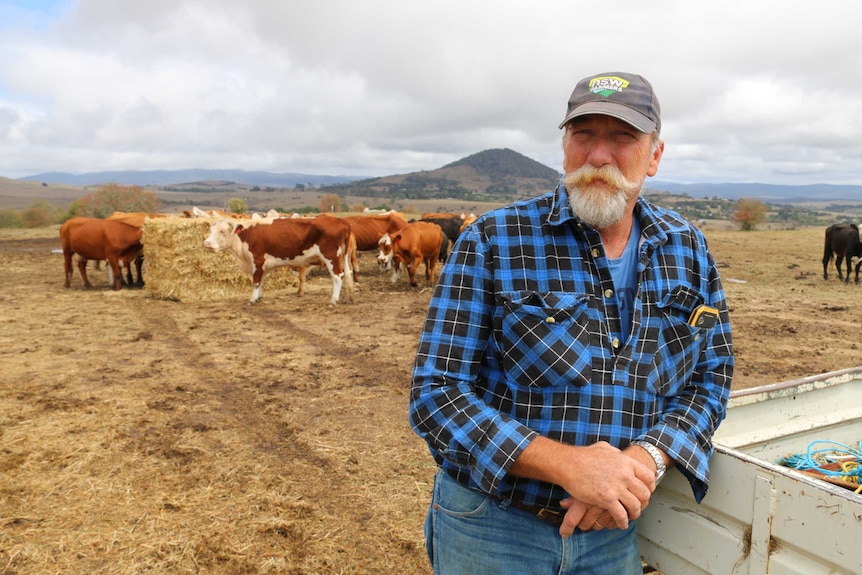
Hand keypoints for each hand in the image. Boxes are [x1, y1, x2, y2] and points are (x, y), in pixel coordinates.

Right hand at [510, 438, 655, 536]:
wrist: (568, 464)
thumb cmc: (582, 456)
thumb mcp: (604, 448)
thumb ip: (616, 453)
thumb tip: (620, 455)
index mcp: (625, 462)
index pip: (648, 477)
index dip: (649, 487)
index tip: (646, 492)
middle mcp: (624, 475)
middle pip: (644, 493)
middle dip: (643, 502)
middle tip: (638, 506)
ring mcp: (616, 487)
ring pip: (635, 506)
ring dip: (634, 514)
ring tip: (630, 517)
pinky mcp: (606, 499)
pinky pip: (621, 514)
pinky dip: (622, 522)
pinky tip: (620, 524)